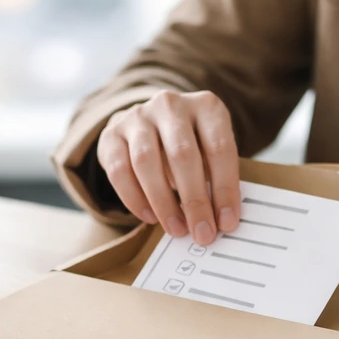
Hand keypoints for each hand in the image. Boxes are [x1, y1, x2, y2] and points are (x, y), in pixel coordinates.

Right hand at [96, 89, 240, 244]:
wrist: (150, 124)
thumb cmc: (192, 144)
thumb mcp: (211, 151)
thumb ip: (217, 177)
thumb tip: (222, 220)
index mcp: (206, 106)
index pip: (219, 148)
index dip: (225, 188)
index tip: (227, 223)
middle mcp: (171, 105)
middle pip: (183, 155)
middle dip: (194, 200)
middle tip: (202, 233)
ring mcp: (138, 116)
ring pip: (146, 161)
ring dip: (163, 202)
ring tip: (176, 229)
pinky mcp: (112, 133)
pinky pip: (119, 170)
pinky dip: (134, 198)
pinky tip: (149, 217)